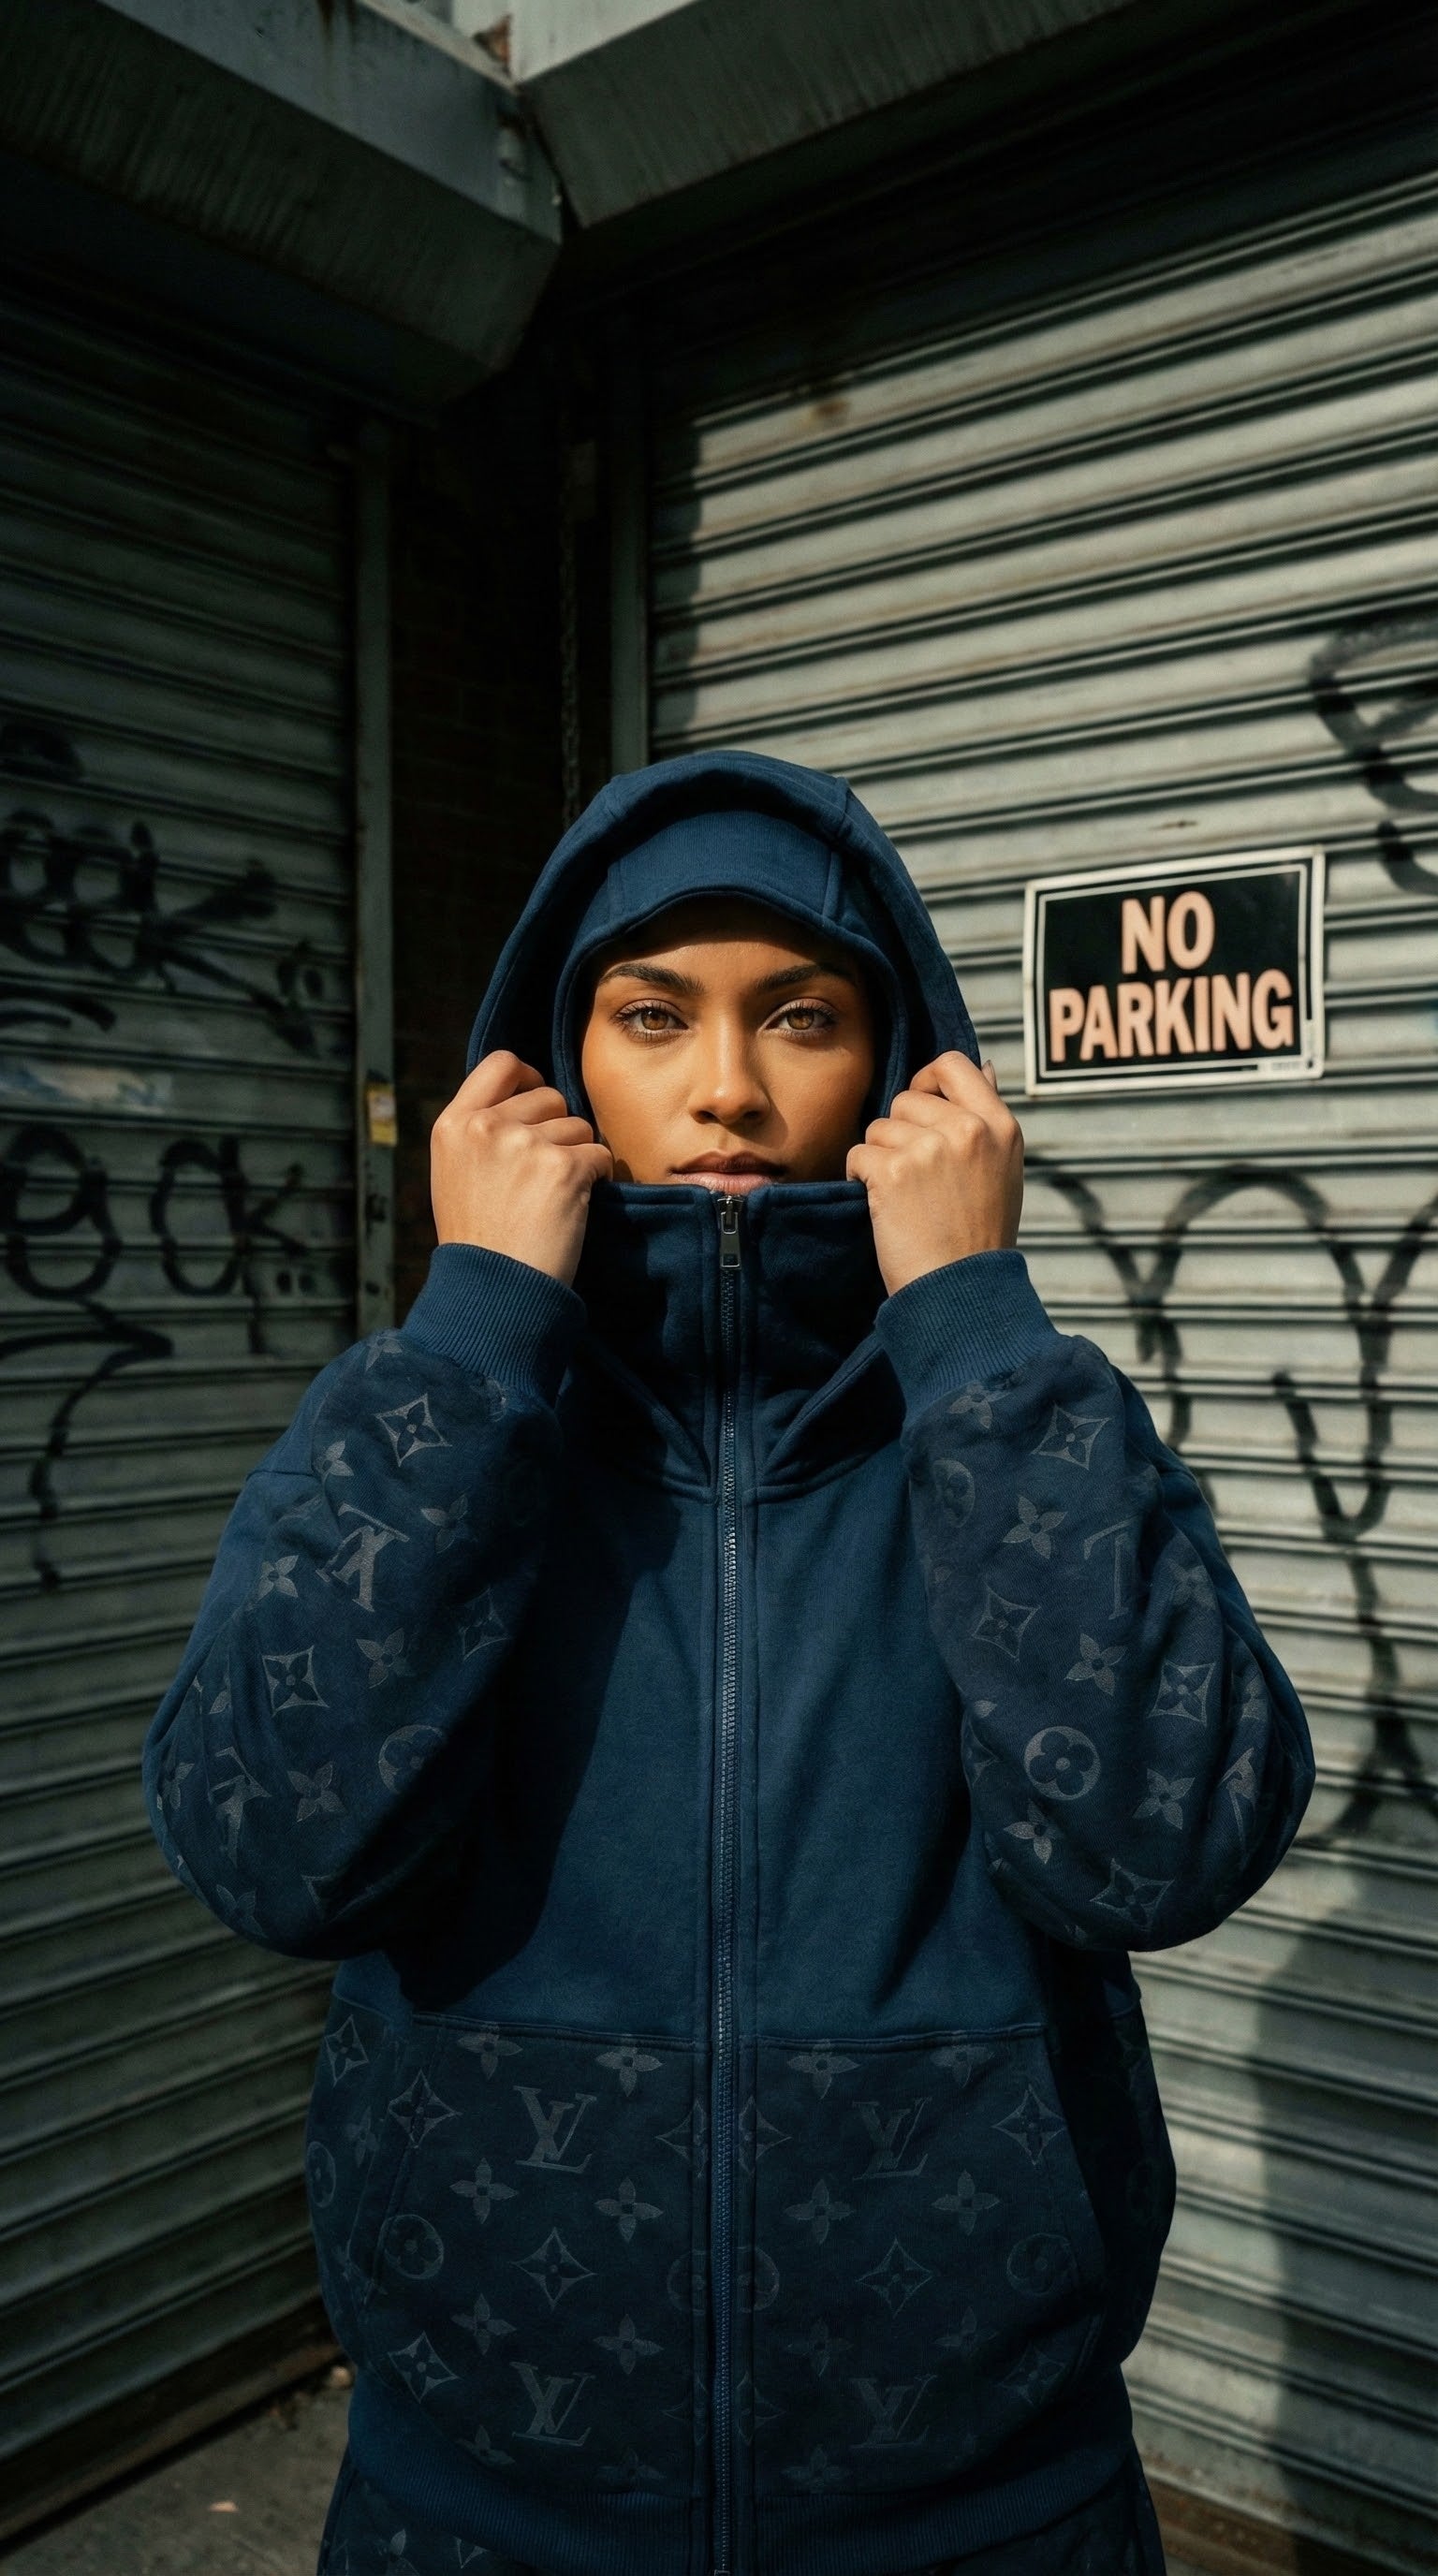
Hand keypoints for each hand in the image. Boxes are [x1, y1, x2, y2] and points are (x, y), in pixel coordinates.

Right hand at [430, 1052, 612, 1286]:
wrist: (494, 1291)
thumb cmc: (478, 1241)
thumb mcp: (454, 1174)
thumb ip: (480, 1133)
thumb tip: (521, 1102)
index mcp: (453, 1125)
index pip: (501, 1063)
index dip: (529, 1078)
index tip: (538, 1106)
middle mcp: (486, 1127)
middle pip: (549, 1096)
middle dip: (558, 1129)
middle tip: (543, 1174)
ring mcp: (525, 1145)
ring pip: (579, 1126)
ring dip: (578, 1157)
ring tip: (551, 1198)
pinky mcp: (563, 1168)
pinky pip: (600, 1155)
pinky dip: (597, 1178)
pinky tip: (573, 1207)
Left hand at [847, 1054, 1023, 1294]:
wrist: (961, 1291)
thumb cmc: (979, 1235)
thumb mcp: (1003, 1168)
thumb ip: (987, 1117)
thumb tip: (981, 1064)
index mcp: (1000, 1125)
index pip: (953, 1064)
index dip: (927, 1080)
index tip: (920, 1109)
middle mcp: (968, 1129)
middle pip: (906, 1099)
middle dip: (900, 1131)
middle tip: (917, 1177)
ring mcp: (930, 1149)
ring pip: (879, 1128)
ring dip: (881, 1159)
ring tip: (906, 1197)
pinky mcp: (893, 1172)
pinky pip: (858, 1154)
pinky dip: (861, 1178)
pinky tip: (886, 1207)